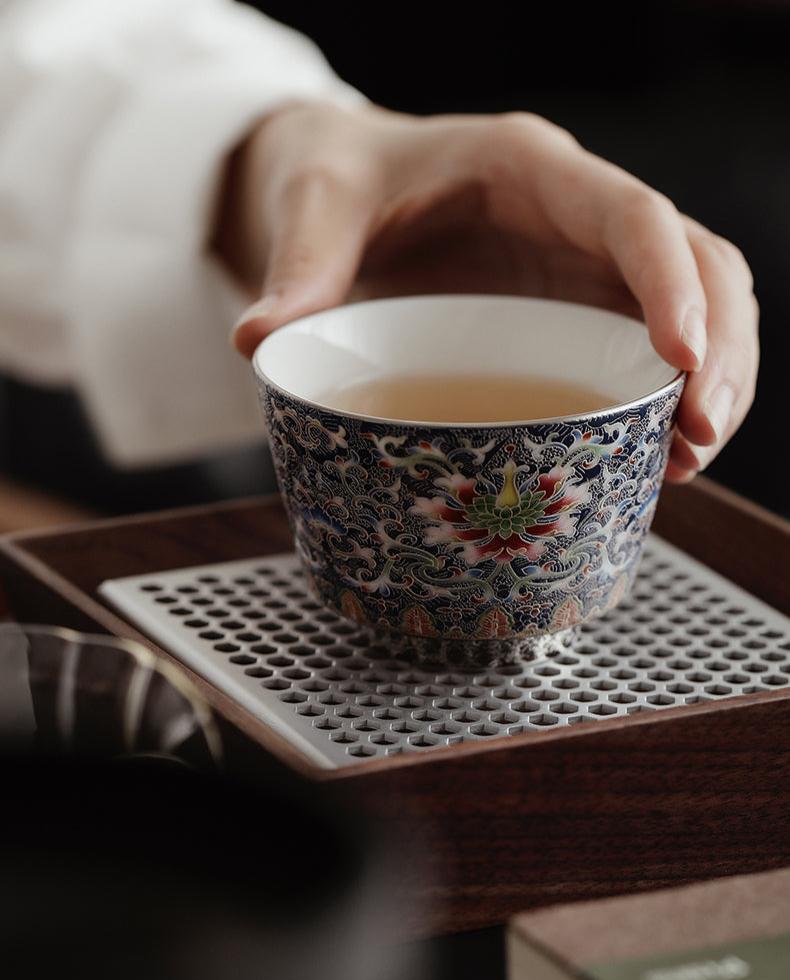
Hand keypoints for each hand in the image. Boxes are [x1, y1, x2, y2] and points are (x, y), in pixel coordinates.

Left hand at [219, 100, 757, 483]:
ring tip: (689, 462)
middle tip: (699, 437)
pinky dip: (667, 404)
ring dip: (711, 384)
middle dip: (718, 350)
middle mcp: (578, 217)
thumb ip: (298, 265)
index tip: (684, 360)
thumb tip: (260, 342)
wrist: (344, 187)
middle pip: (697, 264)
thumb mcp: (316, 204)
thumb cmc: (341, 180)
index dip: (671, 283)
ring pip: (696, 309)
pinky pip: (649, 351)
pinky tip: (659, 458)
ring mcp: (583, 269)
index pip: (632, 215)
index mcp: (530, 171)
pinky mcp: (575, 314)